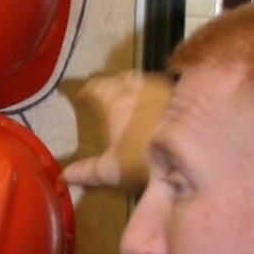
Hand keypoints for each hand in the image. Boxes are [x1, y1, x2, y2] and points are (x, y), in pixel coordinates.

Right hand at [60, 72, 170, 192]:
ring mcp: (161, 88)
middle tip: (105, 94)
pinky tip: (156, 107)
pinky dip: (153, 93)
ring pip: (142, 79)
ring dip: (133, 85)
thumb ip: (87, 171)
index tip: (81, 97)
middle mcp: (137, 88)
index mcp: (116, 101)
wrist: (189, 153)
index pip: (96, 86)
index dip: (86, 90)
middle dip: (110, 84)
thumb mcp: (110, 171)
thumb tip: (64, 175)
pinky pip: (162, 87)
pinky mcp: (181, 95)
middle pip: (120, 78)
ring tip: (130, 98)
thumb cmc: (142, 160)